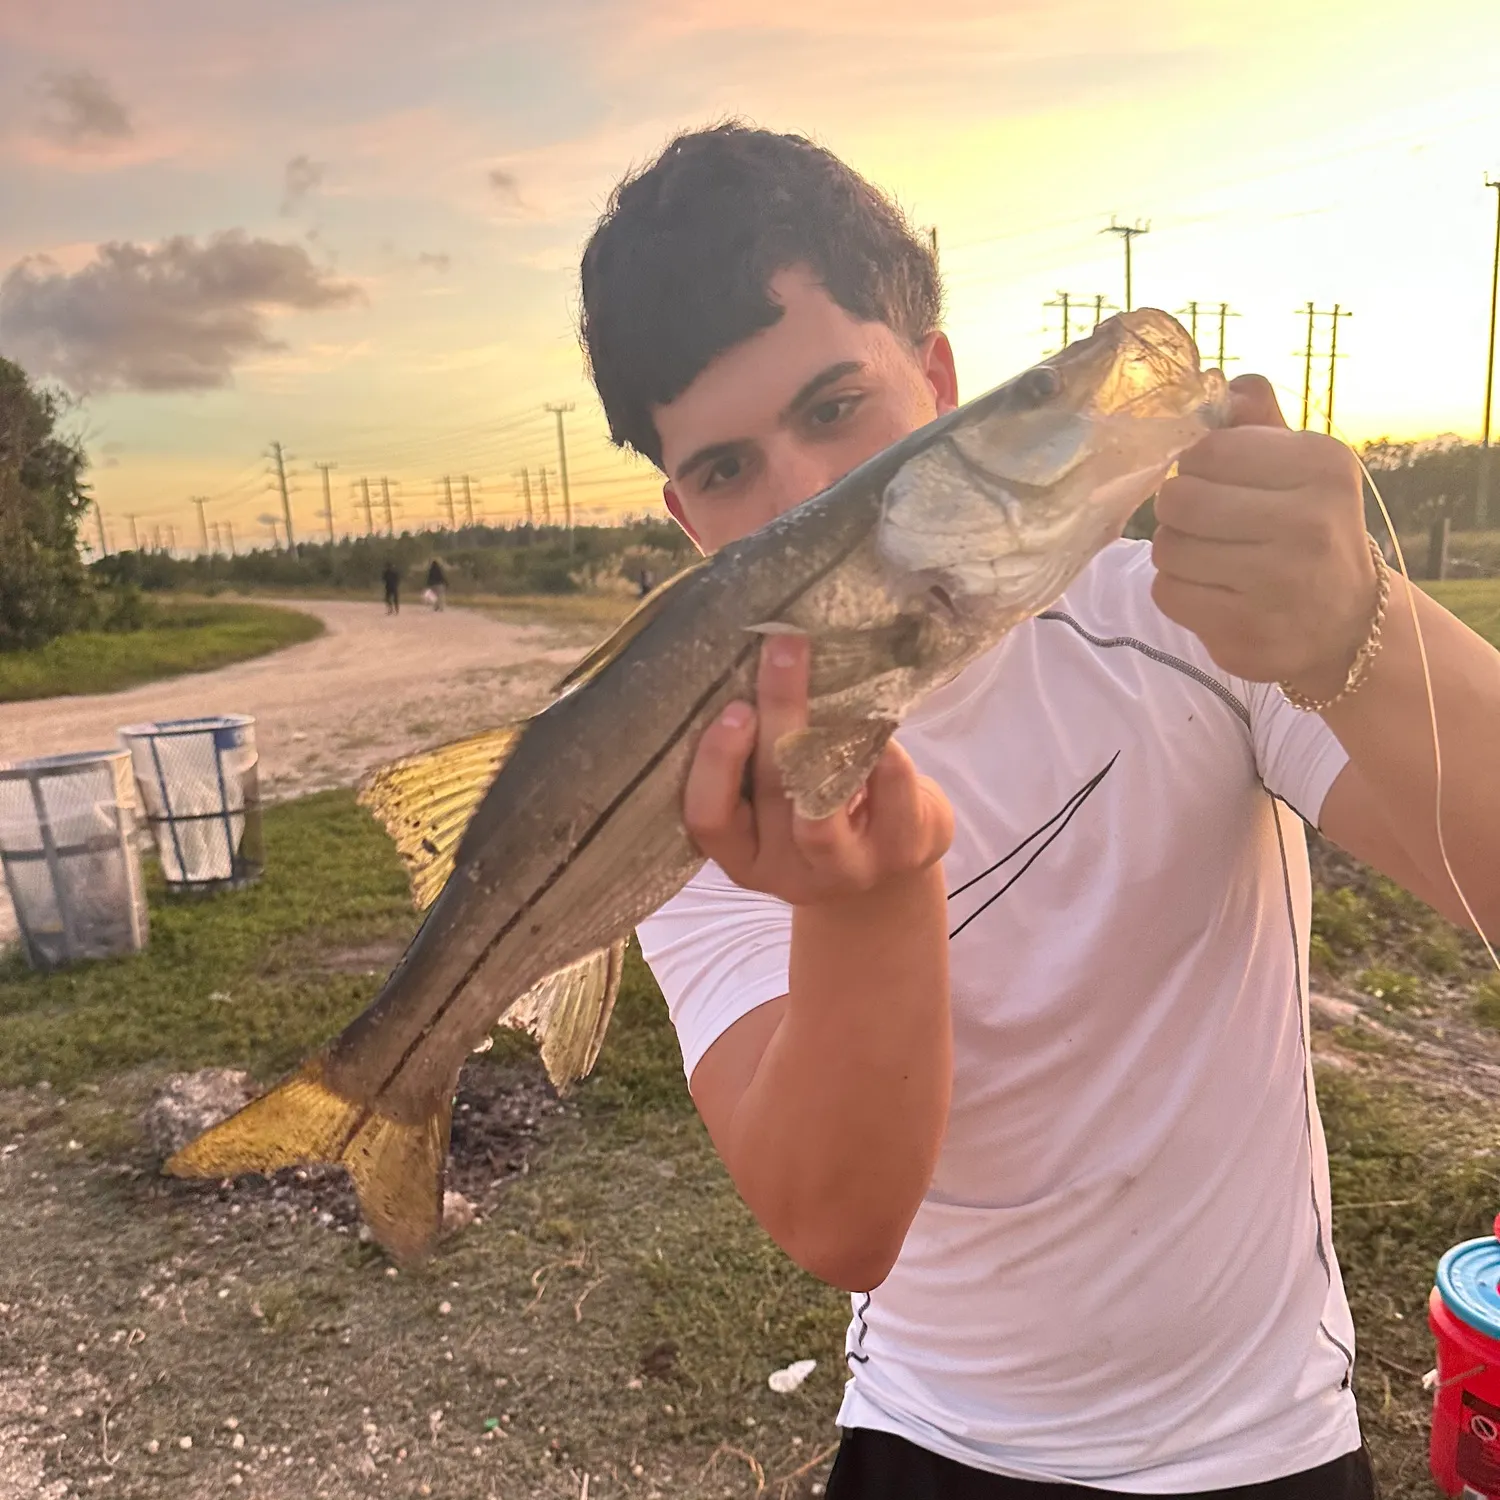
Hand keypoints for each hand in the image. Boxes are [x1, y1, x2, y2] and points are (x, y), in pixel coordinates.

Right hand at [683, 632, 953, 905]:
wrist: (893, 869)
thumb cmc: (822, 815)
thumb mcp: (780, 805)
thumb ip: (759, 760)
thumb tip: (756, 665)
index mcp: (745, 856)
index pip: (709, 819)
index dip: (715, 764)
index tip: (735, 707)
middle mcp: (789, 872)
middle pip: (772, 792)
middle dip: (778, 712)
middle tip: (783, 649)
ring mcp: (847, 868)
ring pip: (824, 799)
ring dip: (825, 729)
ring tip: (834, 682)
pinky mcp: (900, 850)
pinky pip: (887, 783)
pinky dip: (879, 739)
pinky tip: (876, 713)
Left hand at [1150, 374, 1378, 699]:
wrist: (1346, 621)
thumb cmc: (1307, 527)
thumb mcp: (1298, 465)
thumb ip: (1256, 419)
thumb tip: (1210, 380)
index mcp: (1322, 464)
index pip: (1208, 449)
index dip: (1195, 466)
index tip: (1215, 483)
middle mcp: (1310, 522)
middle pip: (1180, 498)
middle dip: (1178, 511)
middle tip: (1203, 523)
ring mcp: (1281, 583)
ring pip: (1167, 548)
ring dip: (1175, 552)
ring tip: (1212, 558)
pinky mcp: (1249, 630)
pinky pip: (1168, 593)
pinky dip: (1177, 591)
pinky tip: (1212, 591)